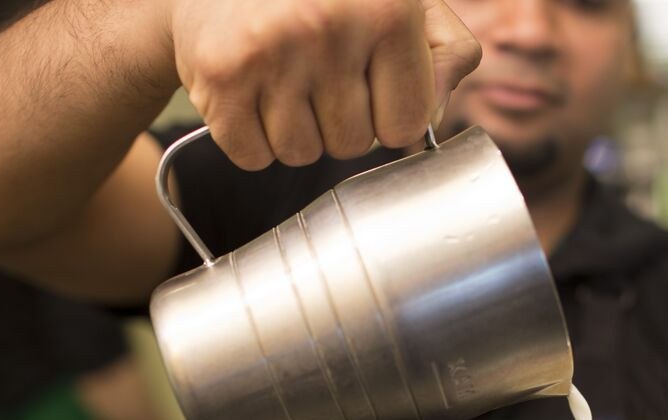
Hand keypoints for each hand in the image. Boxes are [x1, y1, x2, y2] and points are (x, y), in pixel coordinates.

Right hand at [170, 0, 481, 168]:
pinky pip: (253, 156)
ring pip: (302, 154)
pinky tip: (249, 90)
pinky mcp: (222, 74)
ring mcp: (272, 50)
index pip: (408, 124)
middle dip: (337, 123)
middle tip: (315, 75)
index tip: (369, 85)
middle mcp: (330, 25)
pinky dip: (250, 137)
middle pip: (354, 145)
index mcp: (387, 9)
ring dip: (293, 131)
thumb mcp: (398, 3)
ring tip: (281, 79)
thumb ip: (444, 50)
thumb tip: (437, 107)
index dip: (387, 115)